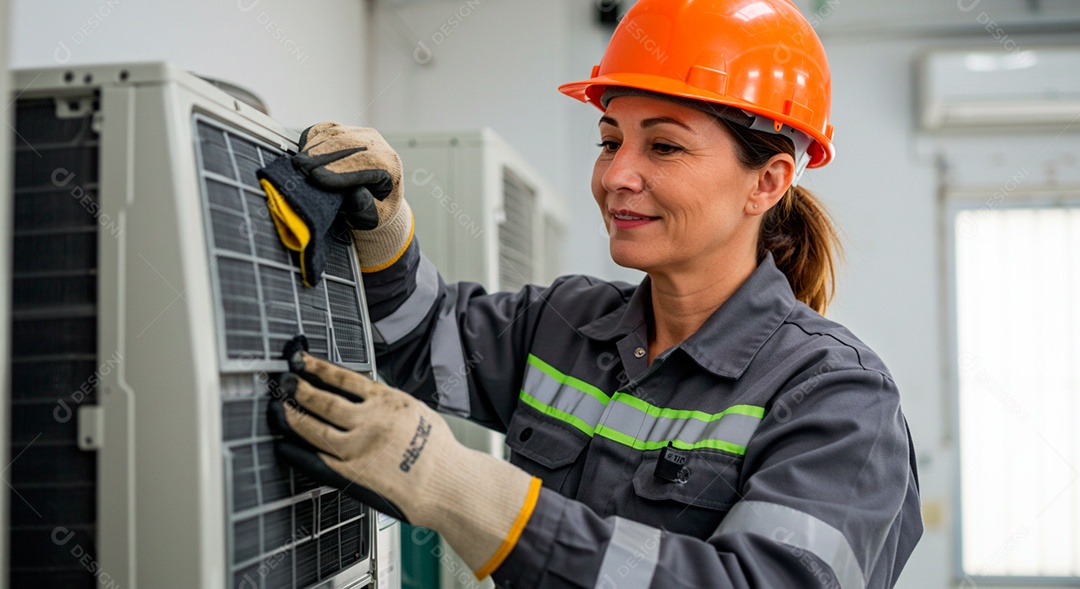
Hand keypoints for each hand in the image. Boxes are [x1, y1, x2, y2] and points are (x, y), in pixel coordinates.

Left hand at [269, 351, 541, 577]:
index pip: (345, 378)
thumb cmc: (439, 450)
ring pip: (316, 428)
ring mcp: (359, 448)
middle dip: (300, 389)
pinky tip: (285, 443)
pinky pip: (318, 459)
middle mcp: (370, 421)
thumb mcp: (417, 410)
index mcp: (388, 402)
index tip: (303, 361)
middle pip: (325, 400)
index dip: (319, 367)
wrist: (447, 483)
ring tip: (280, 407)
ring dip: (294, 416)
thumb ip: (388, 402)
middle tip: (284, 381)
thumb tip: (367, 393)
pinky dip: (298, 451)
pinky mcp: (352, 473)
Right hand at [293, 123, 403, 231]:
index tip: (317, 178)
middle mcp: (377, 144)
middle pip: (347, 145)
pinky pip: (325, 129)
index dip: (338, 170)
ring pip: (334, 134)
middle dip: (321, 157)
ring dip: (314, 148)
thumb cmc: (374, 209)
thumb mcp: (374, 217)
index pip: (365, 163)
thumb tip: (356, 194)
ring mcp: (360, 134)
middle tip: (299, 169)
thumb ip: (365, 208)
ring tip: (298, 164)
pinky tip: (303, 151)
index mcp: (390, 165)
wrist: (376, 199)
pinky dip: (312, 138)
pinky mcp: (344, 130)